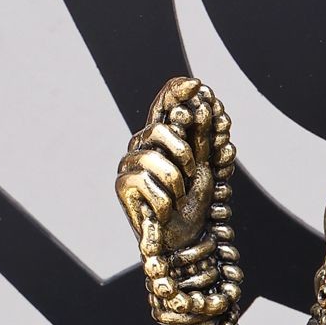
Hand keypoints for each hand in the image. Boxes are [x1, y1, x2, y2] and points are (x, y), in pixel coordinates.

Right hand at [116, 77, 220, 255]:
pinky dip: (163, 202)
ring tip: (176, 199)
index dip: (176, 91)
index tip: (196, 84)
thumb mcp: (204, 167)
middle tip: (191, 173)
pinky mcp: (121, 183)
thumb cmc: (192, 204)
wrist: (181, 240)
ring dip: (176, 184)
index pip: (164, 104)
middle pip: (160, 128)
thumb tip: (204, 104)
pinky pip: (145, 181)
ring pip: (155, 159)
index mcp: (163, 137)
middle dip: (184, 152)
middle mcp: (143, 144)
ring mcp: (130, 162)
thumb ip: (203, 138)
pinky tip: (162, 211)